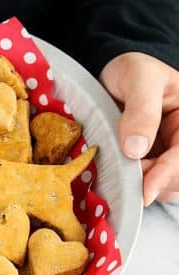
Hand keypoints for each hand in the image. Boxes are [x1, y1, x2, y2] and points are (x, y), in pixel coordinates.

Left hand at [100, 52, 178, 205]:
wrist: (115, 74)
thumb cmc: (132, 70)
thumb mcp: (138, 79)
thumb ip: (141, 111)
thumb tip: (135, 150)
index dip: (167, 175)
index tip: (145, 191)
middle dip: (153, 182)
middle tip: (123, 175)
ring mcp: (172, 151)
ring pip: (168, 185)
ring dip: (144, 186)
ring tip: (119, 169)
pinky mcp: (156, 161)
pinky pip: (152, 183)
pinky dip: (137, 185)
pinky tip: (120, 173)